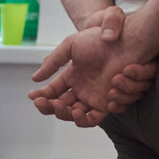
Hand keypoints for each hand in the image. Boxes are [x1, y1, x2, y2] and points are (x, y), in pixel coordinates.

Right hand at [29, 6, 157, 125]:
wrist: (124, 39)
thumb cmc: (99, 39)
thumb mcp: (71, 45)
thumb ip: (53, 61)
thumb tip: (35, 78)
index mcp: (73, 76)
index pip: (53, 92)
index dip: (42, 96)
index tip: (33, 96)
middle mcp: (83, 89)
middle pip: (60, 106)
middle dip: (49, 107)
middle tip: (43, 102)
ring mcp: (95, 96)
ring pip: (74, 114)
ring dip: (64, 113)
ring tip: (60, 104)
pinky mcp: (108, 102)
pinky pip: (94, 118)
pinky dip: (84, 119)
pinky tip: (79, 110)